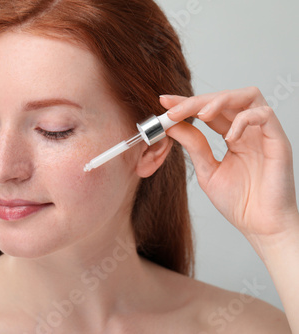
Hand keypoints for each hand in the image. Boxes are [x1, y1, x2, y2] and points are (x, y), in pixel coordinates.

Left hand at [160, 87, 298, 240]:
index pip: (208, 109)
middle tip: (173, 111)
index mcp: (232, 136)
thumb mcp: (207, 170)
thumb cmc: (239, 202)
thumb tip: (171, 124)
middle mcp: (248, 130)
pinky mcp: (278, 140)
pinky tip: (229, 138)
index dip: (186, 102)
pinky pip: (264, 114)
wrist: (260, 226)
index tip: (164, 101)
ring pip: (247, 95)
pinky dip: (243, 119)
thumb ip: (193, 145)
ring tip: (201, 115)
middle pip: (224, 98)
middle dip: (195, 100)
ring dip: (220, 100)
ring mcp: (263, 133)